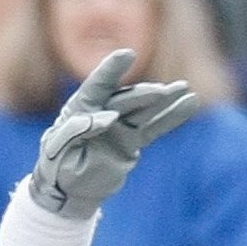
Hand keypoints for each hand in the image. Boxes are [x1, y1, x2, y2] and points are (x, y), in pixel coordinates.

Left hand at [25, 47, 203, 220]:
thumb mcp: (57, 148)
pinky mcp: (132, 141)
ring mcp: (120, 125)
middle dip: (144, 96)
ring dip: (166, 100)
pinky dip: (172, 118)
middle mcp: (104, 111)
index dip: (112, 69)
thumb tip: (109, 117)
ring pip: (146, 110)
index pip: (98, 85)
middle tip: (162, 92)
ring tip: (184, 88)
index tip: (127, 55)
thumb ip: (78, 130)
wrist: (67, 190)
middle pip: (127, 99)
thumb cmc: (55, 165)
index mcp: (81, 107)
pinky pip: (155, 128)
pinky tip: (190, 103)